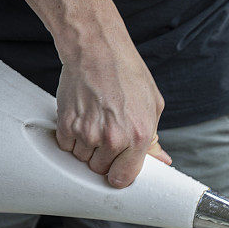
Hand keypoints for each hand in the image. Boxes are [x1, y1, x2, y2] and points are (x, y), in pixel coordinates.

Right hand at [55, 34, 169, 187]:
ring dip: (86, 148)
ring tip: (94, 123)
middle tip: (105, 136)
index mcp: (139, 136)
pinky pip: (66, 146)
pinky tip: (81, 119)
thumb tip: (163, 160)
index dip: (119, 175)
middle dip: (102, 158)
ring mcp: (88, 133)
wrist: (97, 49)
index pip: (123, 178)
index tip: (117, 169)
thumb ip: (154, 139)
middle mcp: (113, 138)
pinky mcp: (67, 124)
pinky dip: (70, 138)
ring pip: (81, 159)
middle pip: (100, 170)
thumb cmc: (127, 74)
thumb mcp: (152, 105)